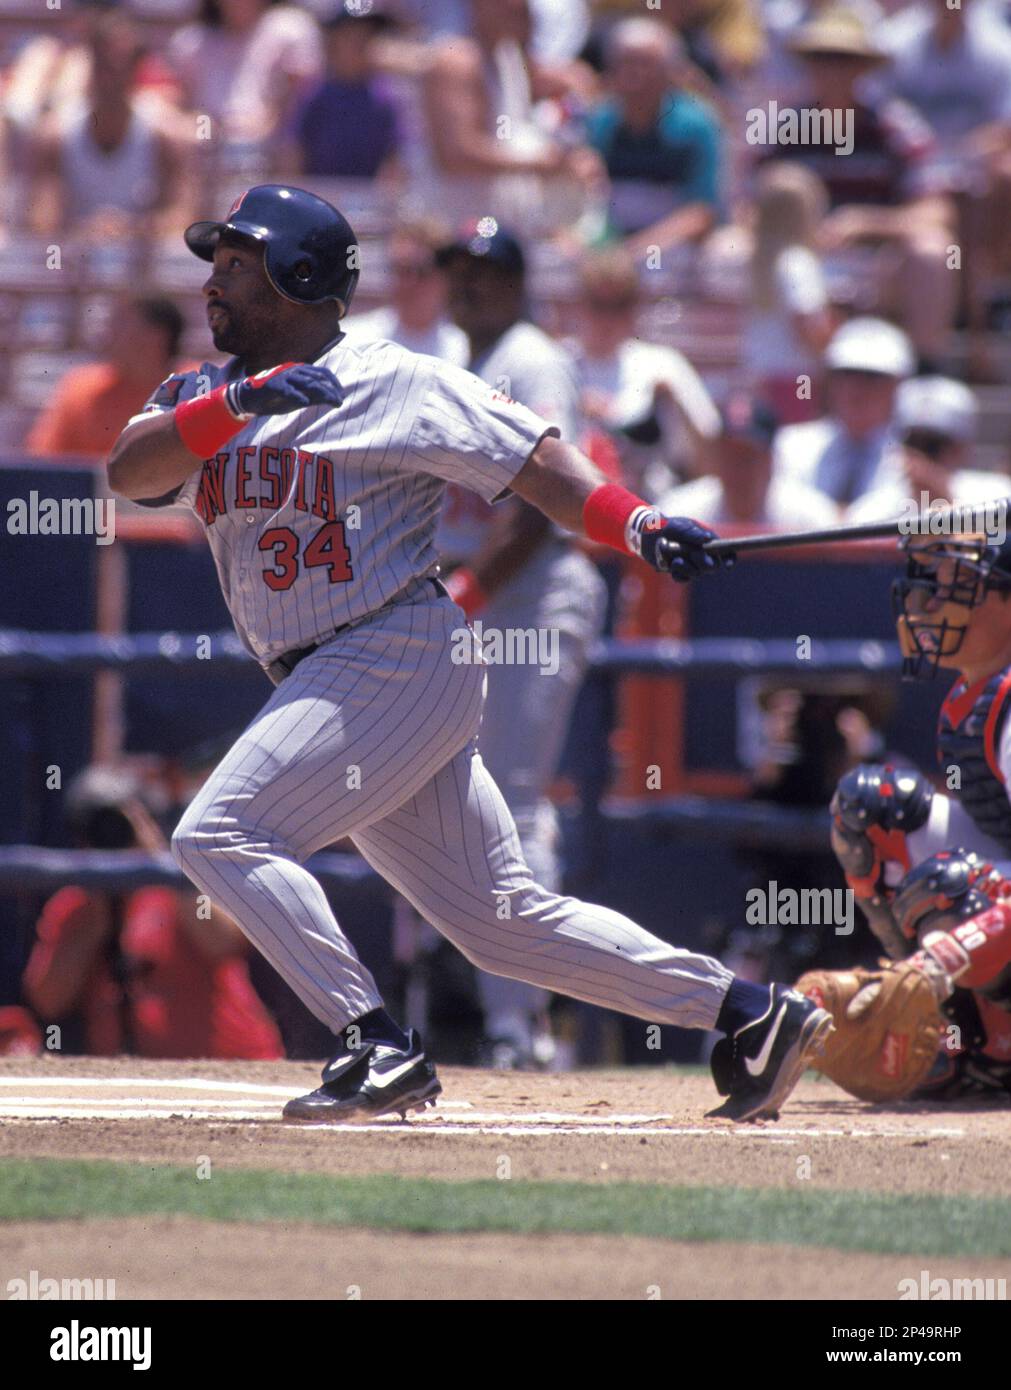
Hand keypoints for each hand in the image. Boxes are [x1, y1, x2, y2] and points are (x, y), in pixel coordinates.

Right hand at [228, 363, 344, 417]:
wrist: (250, 398)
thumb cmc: (276, 397)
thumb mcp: (298, 398)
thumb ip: (314, 397)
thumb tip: (332, 400)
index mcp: (299, 372)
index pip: (321, 373)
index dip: (334, 383)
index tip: (341, 395)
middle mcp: (293, 371)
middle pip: (316, 378)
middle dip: (330, 390)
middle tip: (340, 402)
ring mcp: (283, 377)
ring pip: (305, 382)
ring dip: (321, 392)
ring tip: (331, 401)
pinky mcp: (272, 386)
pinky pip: (286, 389)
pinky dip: (296, 395)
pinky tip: (305, 402)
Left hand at [638, 514, 733, 582]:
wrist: (647, 535)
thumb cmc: (666, 527)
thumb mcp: (678, 527)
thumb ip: (692, 534)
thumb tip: (707, 539)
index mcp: (708, 541)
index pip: (726, 551)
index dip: (729, 558)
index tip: (728, 565)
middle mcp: (702, 554)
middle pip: (712, 566)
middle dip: (704, 562)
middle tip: (697, 557)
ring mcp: (691, 564)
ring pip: (697, 573)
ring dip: (687, 566)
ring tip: (675, 558)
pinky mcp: (679, 571)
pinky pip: (683, 578)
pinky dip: (678, 572)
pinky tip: (672, 564)